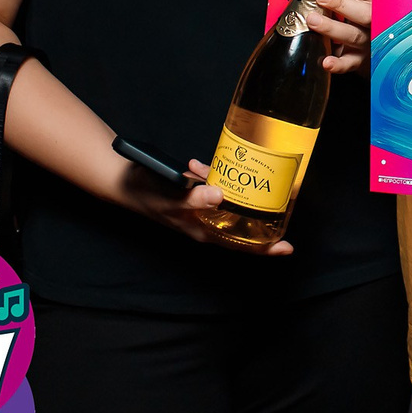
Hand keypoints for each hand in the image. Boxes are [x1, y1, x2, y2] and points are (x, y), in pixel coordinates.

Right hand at [128, 160, 292, 253]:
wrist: (123, 182)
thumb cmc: (145, 194)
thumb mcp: (169, 198)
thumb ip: (194, 199)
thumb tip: (219, 196)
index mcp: (203, 231)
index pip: (240, 244)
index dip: (265, 248)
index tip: (288, 247)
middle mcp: (206, 222)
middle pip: (242, 220)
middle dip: (256, 205)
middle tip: (274, 189)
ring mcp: (202, 207)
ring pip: (229, 197)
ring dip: (228, 181)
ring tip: (210, 169)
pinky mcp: (196, 192)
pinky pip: (213, 182)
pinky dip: (209, 172)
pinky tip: (196, 164)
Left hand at [307, 0, 371, 74]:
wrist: (388, 43)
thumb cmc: (368, 13)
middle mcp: (376, 20)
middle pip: (363, 13)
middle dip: (341, 4)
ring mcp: (369, 41)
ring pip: (354, 36)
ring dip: (333, 28)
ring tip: (313, 20)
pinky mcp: (362, 60)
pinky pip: (351, 63)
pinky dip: (339, 64)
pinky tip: (326, 61)